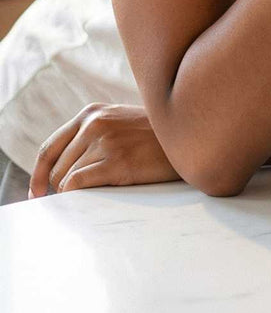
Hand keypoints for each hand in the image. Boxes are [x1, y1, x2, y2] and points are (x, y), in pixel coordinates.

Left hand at [28, 104, 179, 197]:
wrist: (191, 137)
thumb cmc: (156, 138)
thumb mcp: (120, 124)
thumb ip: (92, 135)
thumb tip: (60, 170)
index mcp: (92, 113)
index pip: (49, 148)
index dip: (38, 175)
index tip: (37, 193)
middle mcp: (95, 124)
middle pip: (56, 168)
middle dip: (61, 188)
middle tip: (76, 199)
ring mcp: (105, 141)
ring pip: (66, 179)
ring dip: (77, 193)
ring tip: (101, 192)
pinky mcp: (116, 161)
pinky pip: (77, 185)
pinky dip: (79, 196)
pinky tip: (96, 196)